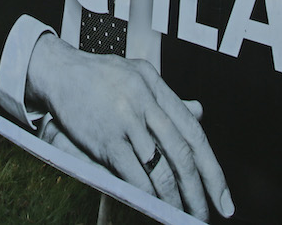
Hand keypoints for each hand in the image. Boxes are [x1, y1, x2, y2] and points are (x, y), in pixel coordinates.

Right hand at [26, 34, 232, 219]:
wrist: (57, 71)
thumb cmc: (98, 76)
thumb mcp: (138, 77)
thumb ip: (167, 99)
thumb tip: (199, 113)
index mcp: (156, 86)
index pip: (193, 132)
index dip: (213, 169)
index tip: (224, 197)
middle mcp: (145, 101)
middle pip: (183, 154)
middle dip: (200, 191)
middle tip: (207, 216)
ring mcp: (125, 120)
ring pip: (161, 168)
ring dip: (175, 199)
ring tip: (183, 217)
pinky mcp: (105, 138)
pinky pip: (134, 174)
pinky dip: (148, 195)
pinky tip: (155, 208)